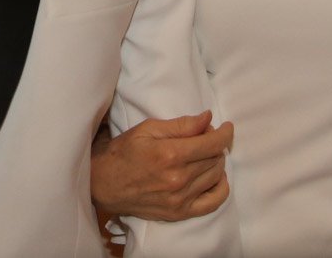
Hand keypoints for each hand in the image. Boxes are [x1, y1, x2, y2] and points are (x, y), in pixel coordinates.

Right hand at [91, 111, 232, 221]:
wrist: (105, 184)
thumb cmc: (124, 152)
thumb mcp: (148, 129)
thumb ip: (181, 125)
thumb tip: (208, 119)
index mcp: (170, 154)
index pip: (213, 144)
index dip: (225, 133)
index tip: (226, 127)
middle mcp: (179, 179)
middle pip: (216, 158)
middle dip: (215, 144)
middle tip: (205, 138)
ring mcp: (180, 198)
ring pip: (216, 176)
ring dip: (216, 162)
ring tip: (205, 155)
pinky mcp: (180, 212)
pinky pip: (214, 202)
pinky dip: (220, 188)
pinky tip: (213, 177)